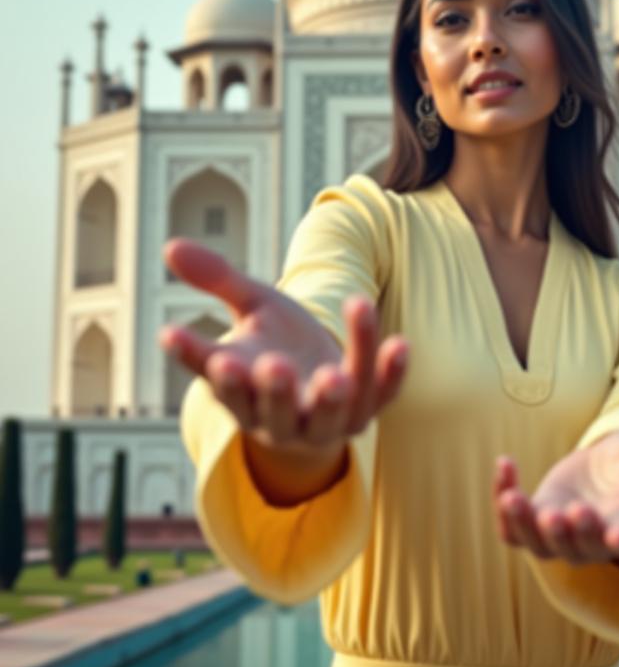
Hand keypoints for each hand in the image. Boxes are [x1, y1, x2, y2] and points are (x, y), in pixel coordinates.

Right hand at [159, 238, 408, 454]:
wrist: (319, 387)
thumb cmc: (277, 343)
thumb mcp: (252, 308)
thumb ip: (219, 280)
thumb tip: (170, 245)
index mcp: (241, 393)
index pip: (214, 379)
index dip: (195, 358)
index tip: (171, 333)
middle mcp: (277, 417)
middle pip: (270, 412)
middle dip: (273, 391)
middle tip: (272, 365)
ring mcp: (323, 421)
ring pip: (327, 415)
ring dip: (330, 397)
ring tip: (332, 374)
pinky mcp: (365, 413)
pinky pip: (380, 398)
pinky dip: (390, 375)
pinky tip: (399, 343)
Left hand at [493, 415, 618, 565]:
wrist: (599, 480)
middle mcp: (599, 533)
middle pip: (593, 542)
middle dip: (585, 532)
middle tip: (577, 515)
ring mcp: (563, 535)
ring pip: (547, 545)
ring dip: (533, 526)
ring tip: (522, 501)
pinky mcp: (532, 527)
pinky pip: (513, 530)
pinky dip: (504, 505)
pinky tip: (504, 467)